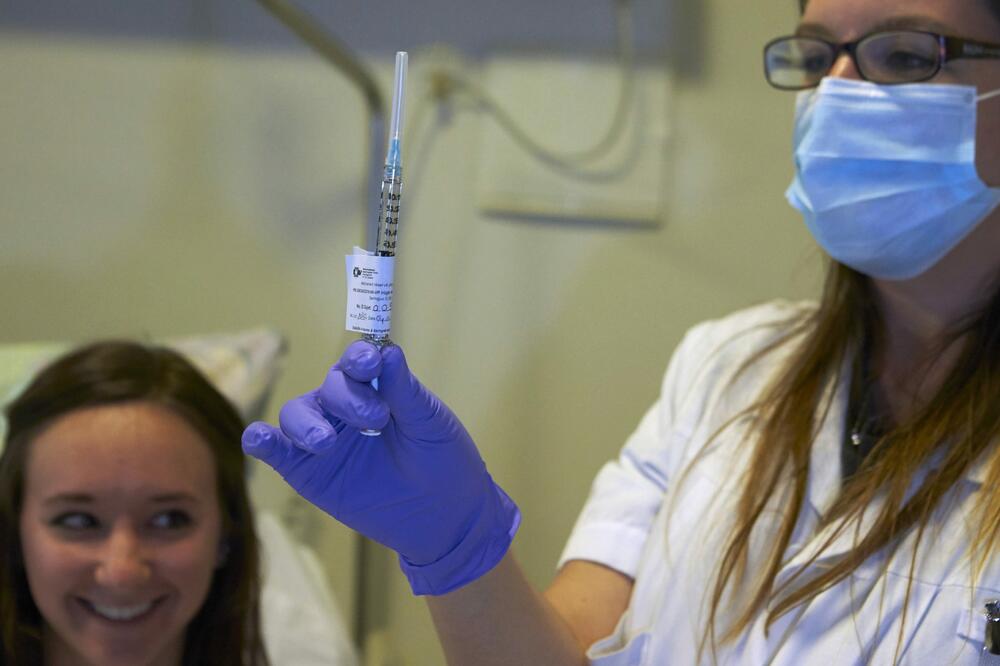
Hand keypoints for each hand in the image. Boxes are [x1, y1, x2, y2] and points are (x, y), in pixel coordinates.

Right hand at [242, 340, 519, 594]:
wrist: (445, 516)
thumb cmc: (443, 460)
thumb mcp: (430, 424)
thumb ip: (404, 391)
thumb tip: (387, 350)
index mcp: (376, 388)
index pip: (357, 363)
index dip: (359, 358)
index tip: (369, 362)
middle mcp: (344, 408)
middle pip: (328, 387)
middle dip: (346, 398)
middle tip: (375, 420)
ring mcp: (324, 440)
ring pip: (296, 414)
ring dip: (306, 423)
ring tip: (326, 443)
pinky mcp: (309, 473)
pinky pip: (278, 451)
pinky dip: (263, 442)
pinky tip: (258, 439)